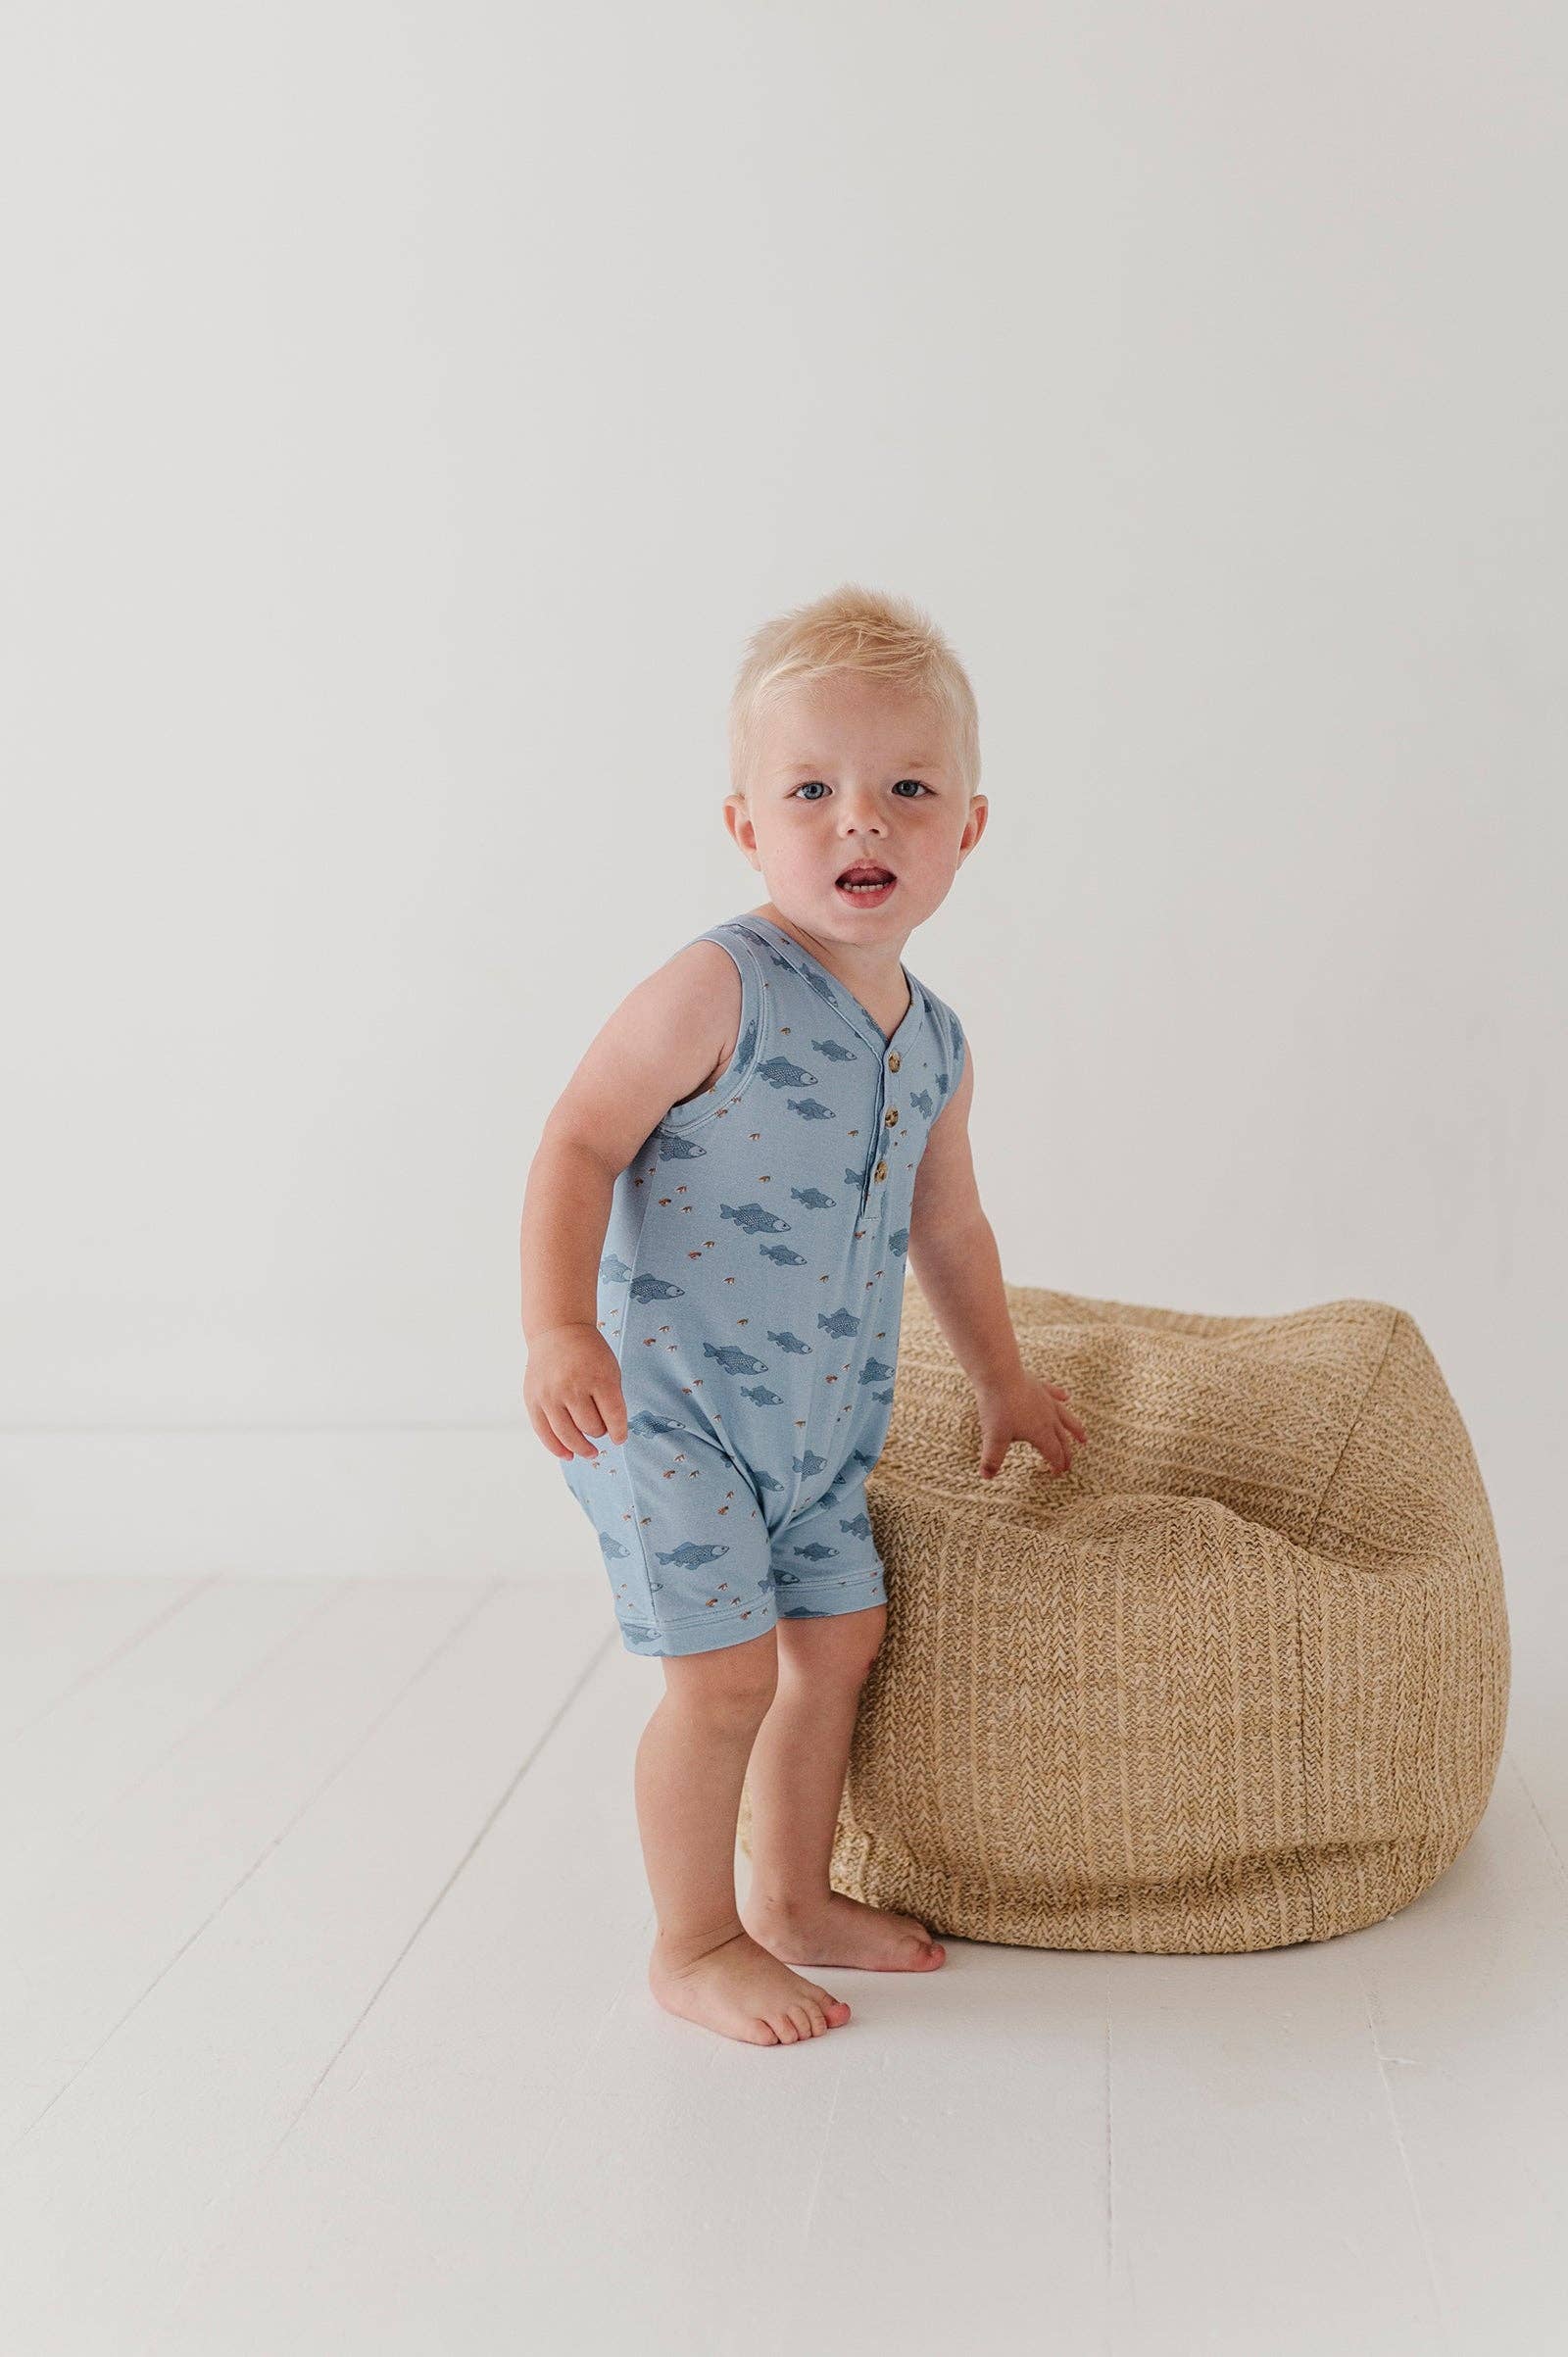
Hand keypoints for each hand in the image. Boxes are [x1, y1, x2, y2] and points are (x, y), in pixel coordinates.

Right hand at [524, 1322, 628, 1461]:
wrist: (558, 1331)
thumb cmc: (589, 1354)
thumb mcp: (610, 1370)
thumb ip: (612, 1401)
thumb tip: (612, 1435)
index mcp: (599, 1377)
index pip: (614, 1416)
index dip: (619, 1432)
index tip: (620, 1438)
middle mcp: (572, 1386)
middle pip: (591, 1427)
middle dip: (599, 1432)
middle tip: (600, 1429)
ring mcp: (550, 1394)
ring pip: (568, 1434)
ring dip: (582, 1447)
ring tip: (590, 1452)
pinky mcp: (533, 1399)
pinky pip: (544, 1432)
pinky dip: (557, 1448)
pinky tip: (568, 1455)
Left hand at [975, 1371, 1087, 1480]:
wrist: (1000, 1375)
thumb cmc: (997, 1407)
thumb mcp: (993, 1437)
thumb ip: (992, 1459)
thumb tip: (986, 1477)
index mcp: (1040, 1432)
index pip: (1053, 1453)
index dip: (1057, 1465)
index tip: (1058, 1473)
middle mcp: (1048, 1418)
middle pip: (1061, 1439)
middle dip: (1066, 1453)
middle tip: (1069, 1465)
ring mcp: (1045, 1400)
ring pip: (1065, 1417)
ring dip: (1075, 1429)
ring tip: (1083, 1438)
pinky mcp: (1039, 1386)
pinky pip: (1054, 1392)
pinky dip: (1060, 1396)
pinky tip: (1066, 1396)